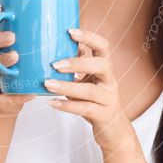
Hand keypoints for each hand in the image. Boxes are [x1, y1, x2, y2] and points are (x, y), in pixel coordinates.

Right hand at [0, 4, 36, 116]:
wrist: (6, 103)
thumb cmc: (18, 71)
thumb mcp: (25, 54)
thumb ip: (40, 42)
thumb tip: (73, 33)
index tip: (0, 9)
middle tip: (12, 37)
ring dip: (0, 61)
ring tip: (15, 57)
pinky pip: (2, 98)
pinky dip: (16, 96)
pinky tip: (29, 94)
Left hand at [43, 28, 136, 151]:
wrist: (115, 130)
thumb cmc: (97, 101)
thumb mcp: (88, 81)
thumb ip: (77, 67)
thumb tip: (56, 48)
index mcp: (106, 68)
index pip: (103, 46)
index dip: (89, 37)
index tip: (70, 31)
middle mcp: (110, 81)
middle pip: (102, 65)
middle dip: (78, 63)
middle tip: (55, 64)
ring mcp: (109, 99)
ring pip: (91, 91)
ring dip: (67, 86)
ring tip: (47, 84)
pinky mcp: (105, 116)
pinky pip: (86, 109)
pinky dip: (67, 106)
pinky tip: (52, 103)